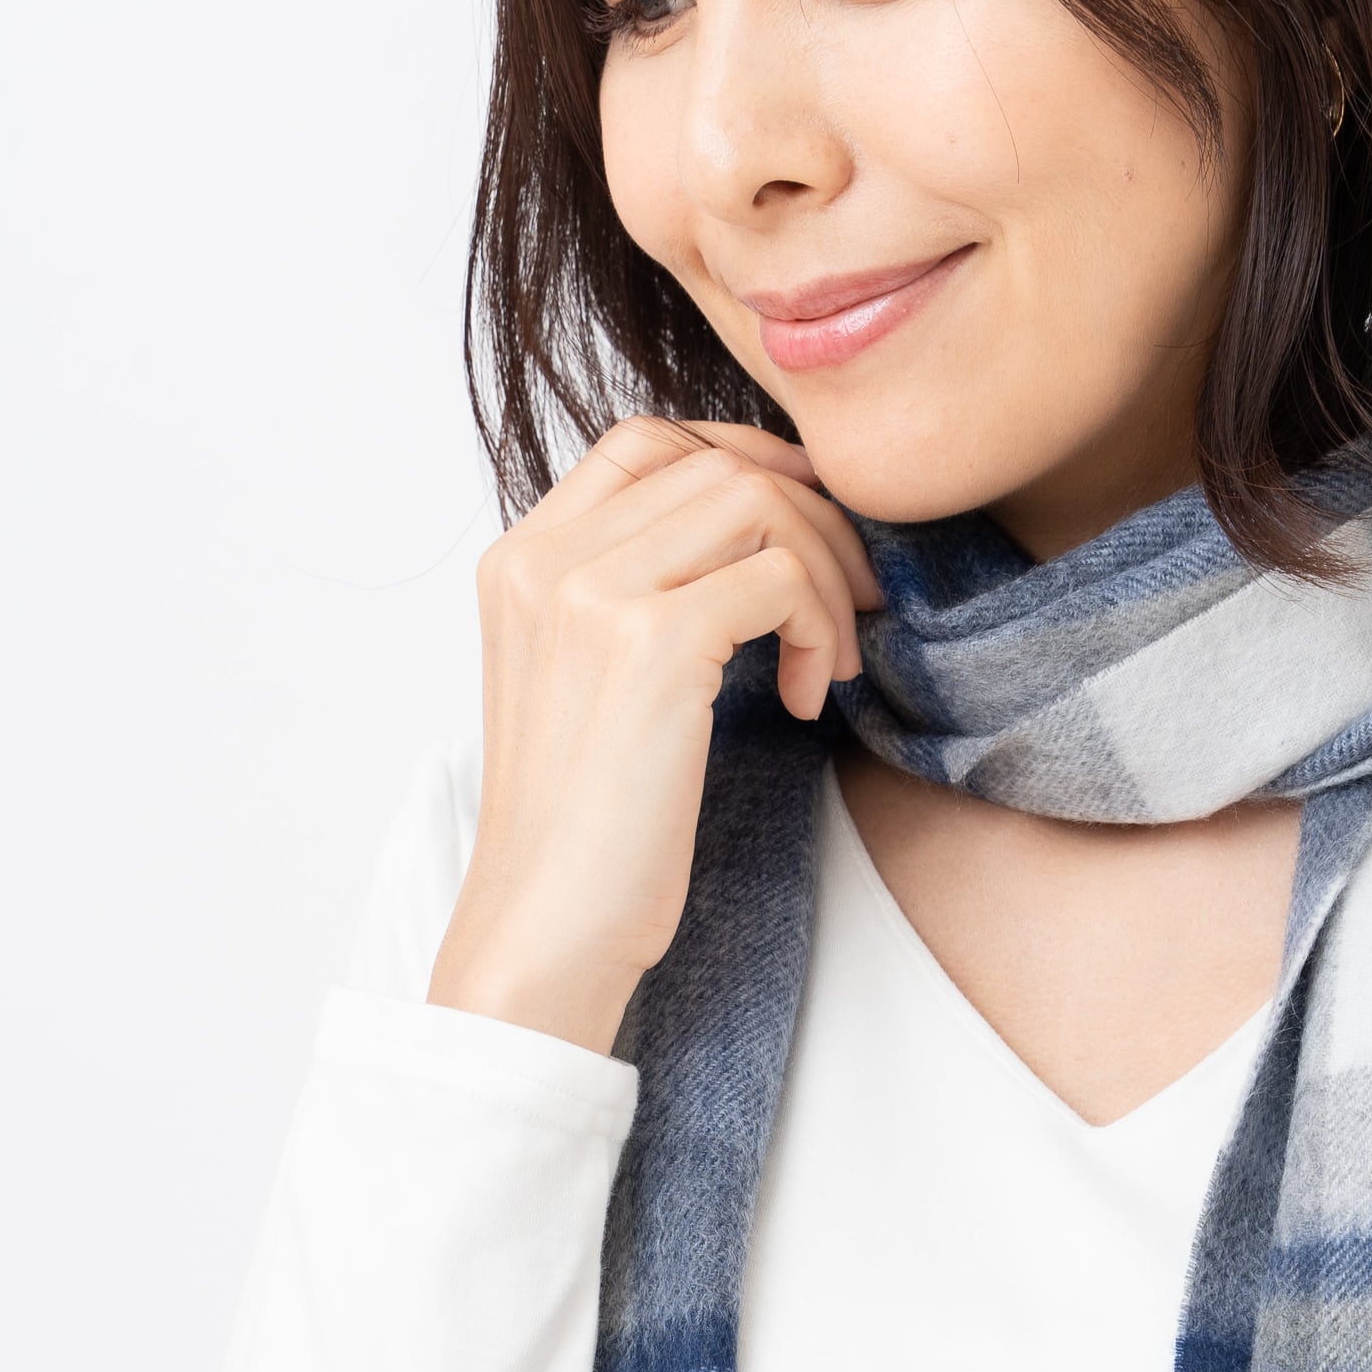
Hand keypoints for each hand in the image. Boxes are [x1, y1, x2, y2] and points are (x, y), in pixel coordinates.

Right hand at [427, 417, 880, 1053]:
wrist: (546, 930)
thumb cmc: (586, 831)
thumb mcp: (591, 685)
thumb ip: (636, 596)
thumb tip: (759, 531)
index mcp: (519, 561)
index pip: (646, 441)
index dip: (747, 465)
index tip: (804, 534)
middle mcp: (543, 559)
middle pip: (716, 462)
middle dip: (811, 522)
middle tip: (852, 603)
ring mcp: (589, 594)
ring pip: (759, 502)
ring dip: (826, 574)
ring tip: (830, 662)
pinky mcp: (649, 643)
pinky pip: (781, 578)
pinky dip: (820, 629)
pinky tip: (806, 700)